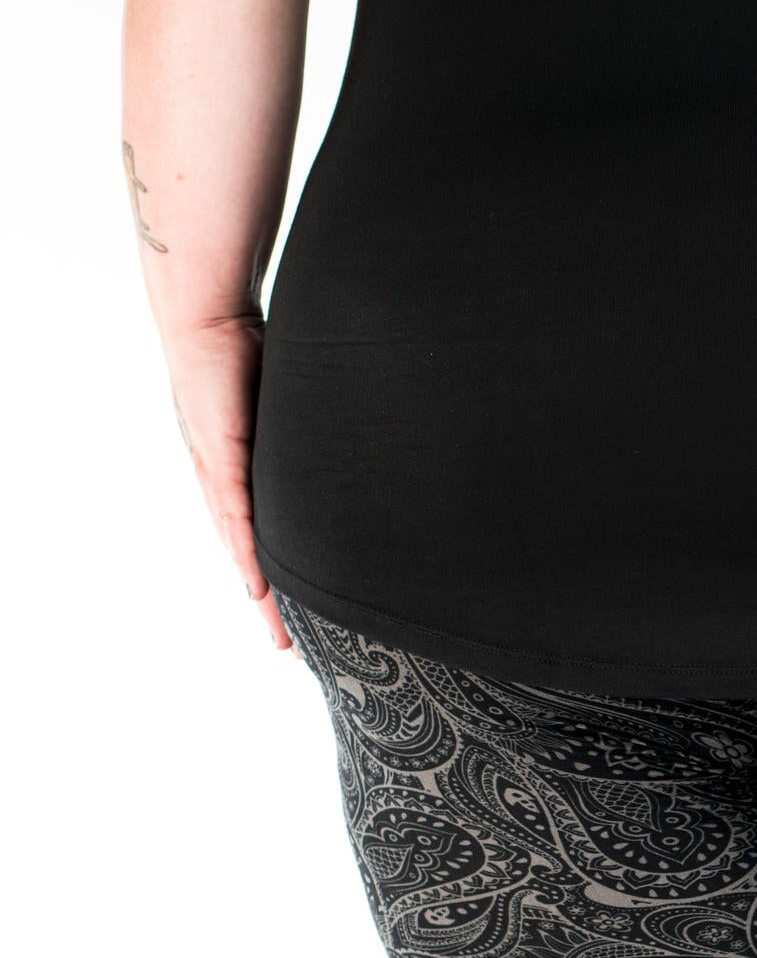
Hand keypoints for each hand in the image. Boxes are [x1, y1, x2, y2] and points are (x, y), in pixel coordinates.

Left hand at [164, 314, 291, 649]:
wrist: (206, 312)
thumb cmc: (246, 345)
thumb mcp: (286, 404)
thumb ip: (308, 434)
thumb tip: (349, 447)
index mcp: (239, 469)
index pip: (258, 533)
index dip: (274, 575)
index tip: (294, 613)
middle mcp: (223, 479)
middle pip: (247, 553)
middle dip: (267, 601)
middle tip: (287, 646)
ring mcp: (218, 469)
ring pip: (240, 544)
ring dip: (259, 589)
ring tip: (275, 627)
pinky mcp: (220, 453)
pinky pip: (236, 514)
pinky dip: (247, 552)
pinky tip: (256, 584)